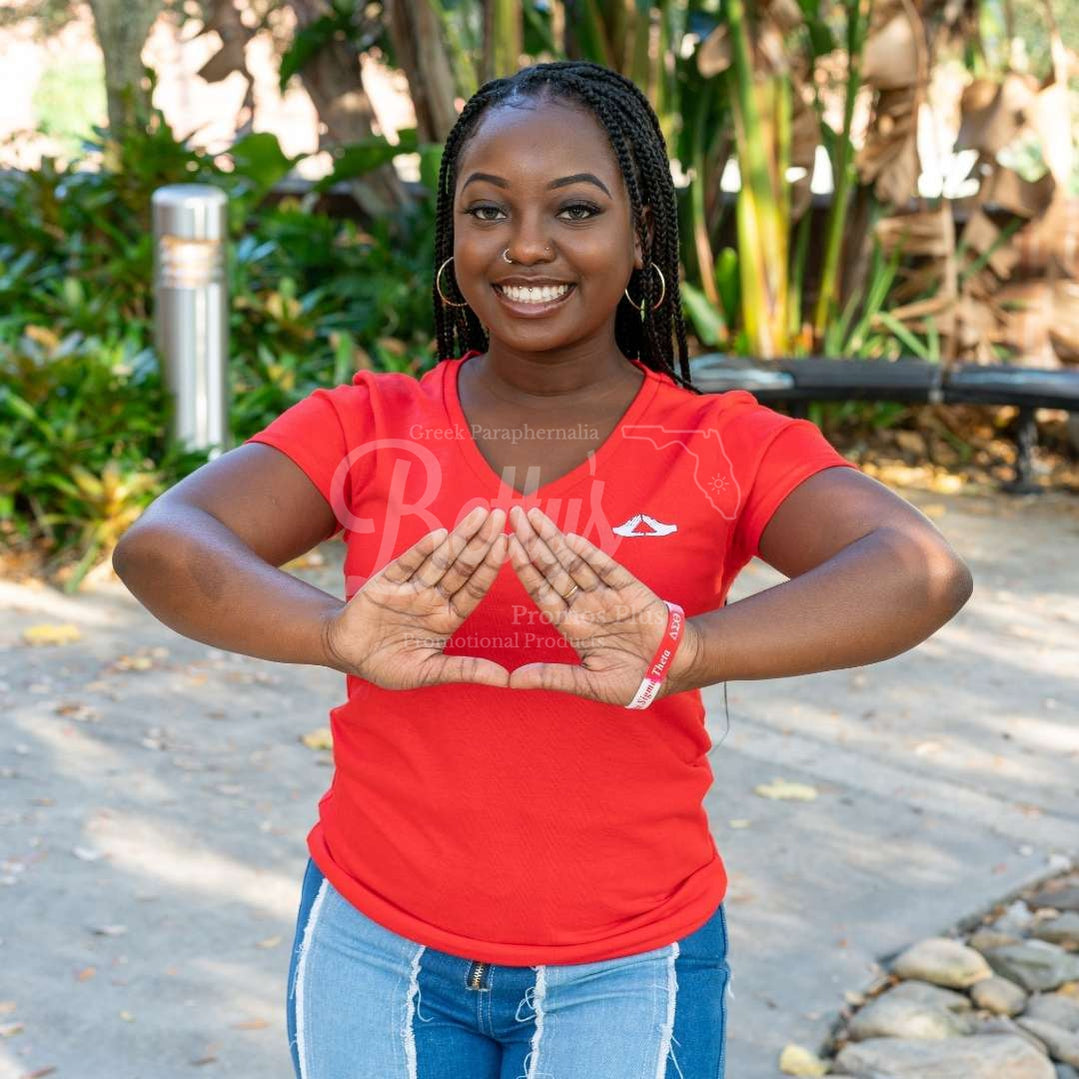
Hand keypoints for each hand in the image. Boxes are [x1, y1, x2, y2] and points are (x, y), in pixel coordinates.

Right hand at [320, 506, 509, 689]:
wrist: (346, 655)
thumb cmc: (388, 666)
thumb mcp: (428, 672)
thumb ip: (464, 670)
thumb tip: (506, 680)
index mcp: (448, 618)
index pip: (474, 589)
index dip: (490, 568)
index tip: (508, 546)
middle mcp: (434, 598)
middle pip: (462, 567)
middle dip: (481, 542)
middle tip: (500, 516)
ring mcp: (411, 587)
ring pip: (439, 559)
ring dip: (459, 537)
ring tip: (479, 514)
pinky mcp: (386, 581)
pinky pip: (407, 564)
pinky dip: (421, 550)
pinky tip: (439, 535)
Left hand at [504, 505, 701, 703]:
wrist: (673, 672)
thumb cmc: (631, 682)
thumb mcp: (588, 683)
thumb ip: (552, 677)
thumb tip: (512, 681)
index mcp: (571, 626)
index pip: (541, 592)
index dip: (524, 569)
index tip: (505, 547)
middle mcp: (584, 605)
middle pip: (552, 569)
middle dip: (533, 543)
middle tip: (514, 515)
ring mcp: (606, 595)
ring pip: (575, 562)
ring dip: (555, 539)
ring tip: (534, 516)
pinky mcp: (630, 589)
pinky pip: (606, 568)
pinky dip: (590, 554)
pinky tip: (571, 538)